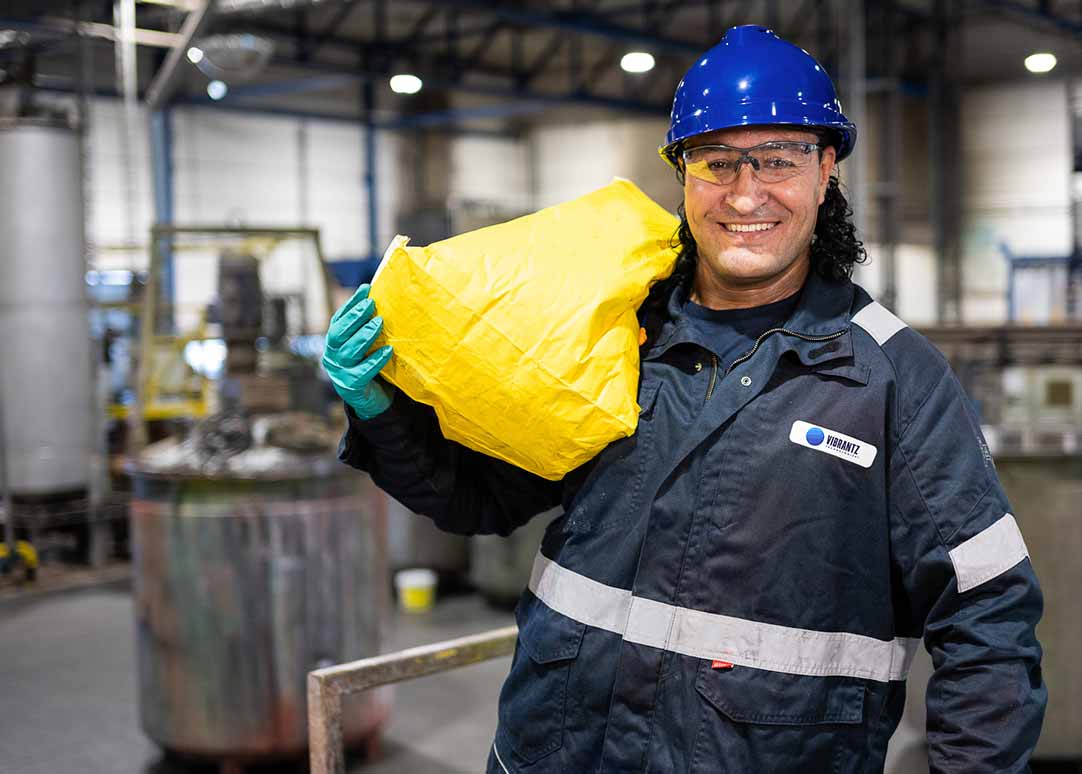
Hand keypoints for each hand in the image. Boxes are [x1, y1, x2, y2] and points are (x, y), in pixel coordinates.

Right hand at [322, 284, 393, 419]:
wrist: (371, 400)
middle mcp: (332, 356)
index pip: (339, 319)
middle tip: (372, 304)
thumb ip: (367, 327)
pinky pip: (362, 372)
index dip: (351, 304)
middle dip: (354, 317)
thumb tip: (382, 298)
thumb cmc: (370, 366)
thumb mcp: (366, 345)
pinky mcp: (351, 387)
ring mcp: (339, 372)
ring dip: (364, 336)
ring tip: (380, 323)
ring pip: (348, 351)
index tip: (366, 289)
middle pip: (338, 333)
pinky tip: (388, 350)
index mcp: (334, 343)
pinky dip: (375, 360)